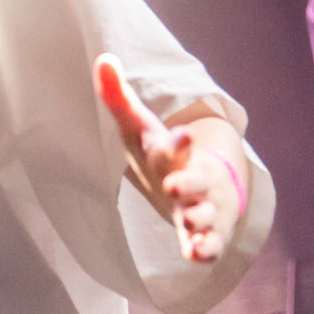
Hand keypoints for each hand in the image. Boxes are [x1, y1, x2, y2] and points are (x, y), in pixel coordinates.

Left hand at [94, 54, 241, 265]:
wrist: (202, 182)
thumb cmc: (162, 153)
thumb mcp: (139, 126)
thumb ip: (118, 97)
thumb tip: (103, 59)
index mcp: (175, 154)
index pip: (176, 147)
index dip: (178, 142)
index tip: (181, 135)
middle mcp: (194, 179)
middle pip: (195, 182)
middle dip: (189, 183)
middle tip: (174, 186)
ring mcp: (203, 207)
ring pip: (205, 215)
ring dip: (198, 220)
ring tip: (189, 225)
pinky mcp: (207, 232)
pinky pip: (210, 243)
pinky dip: (206, 249)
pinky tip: (196, 255)